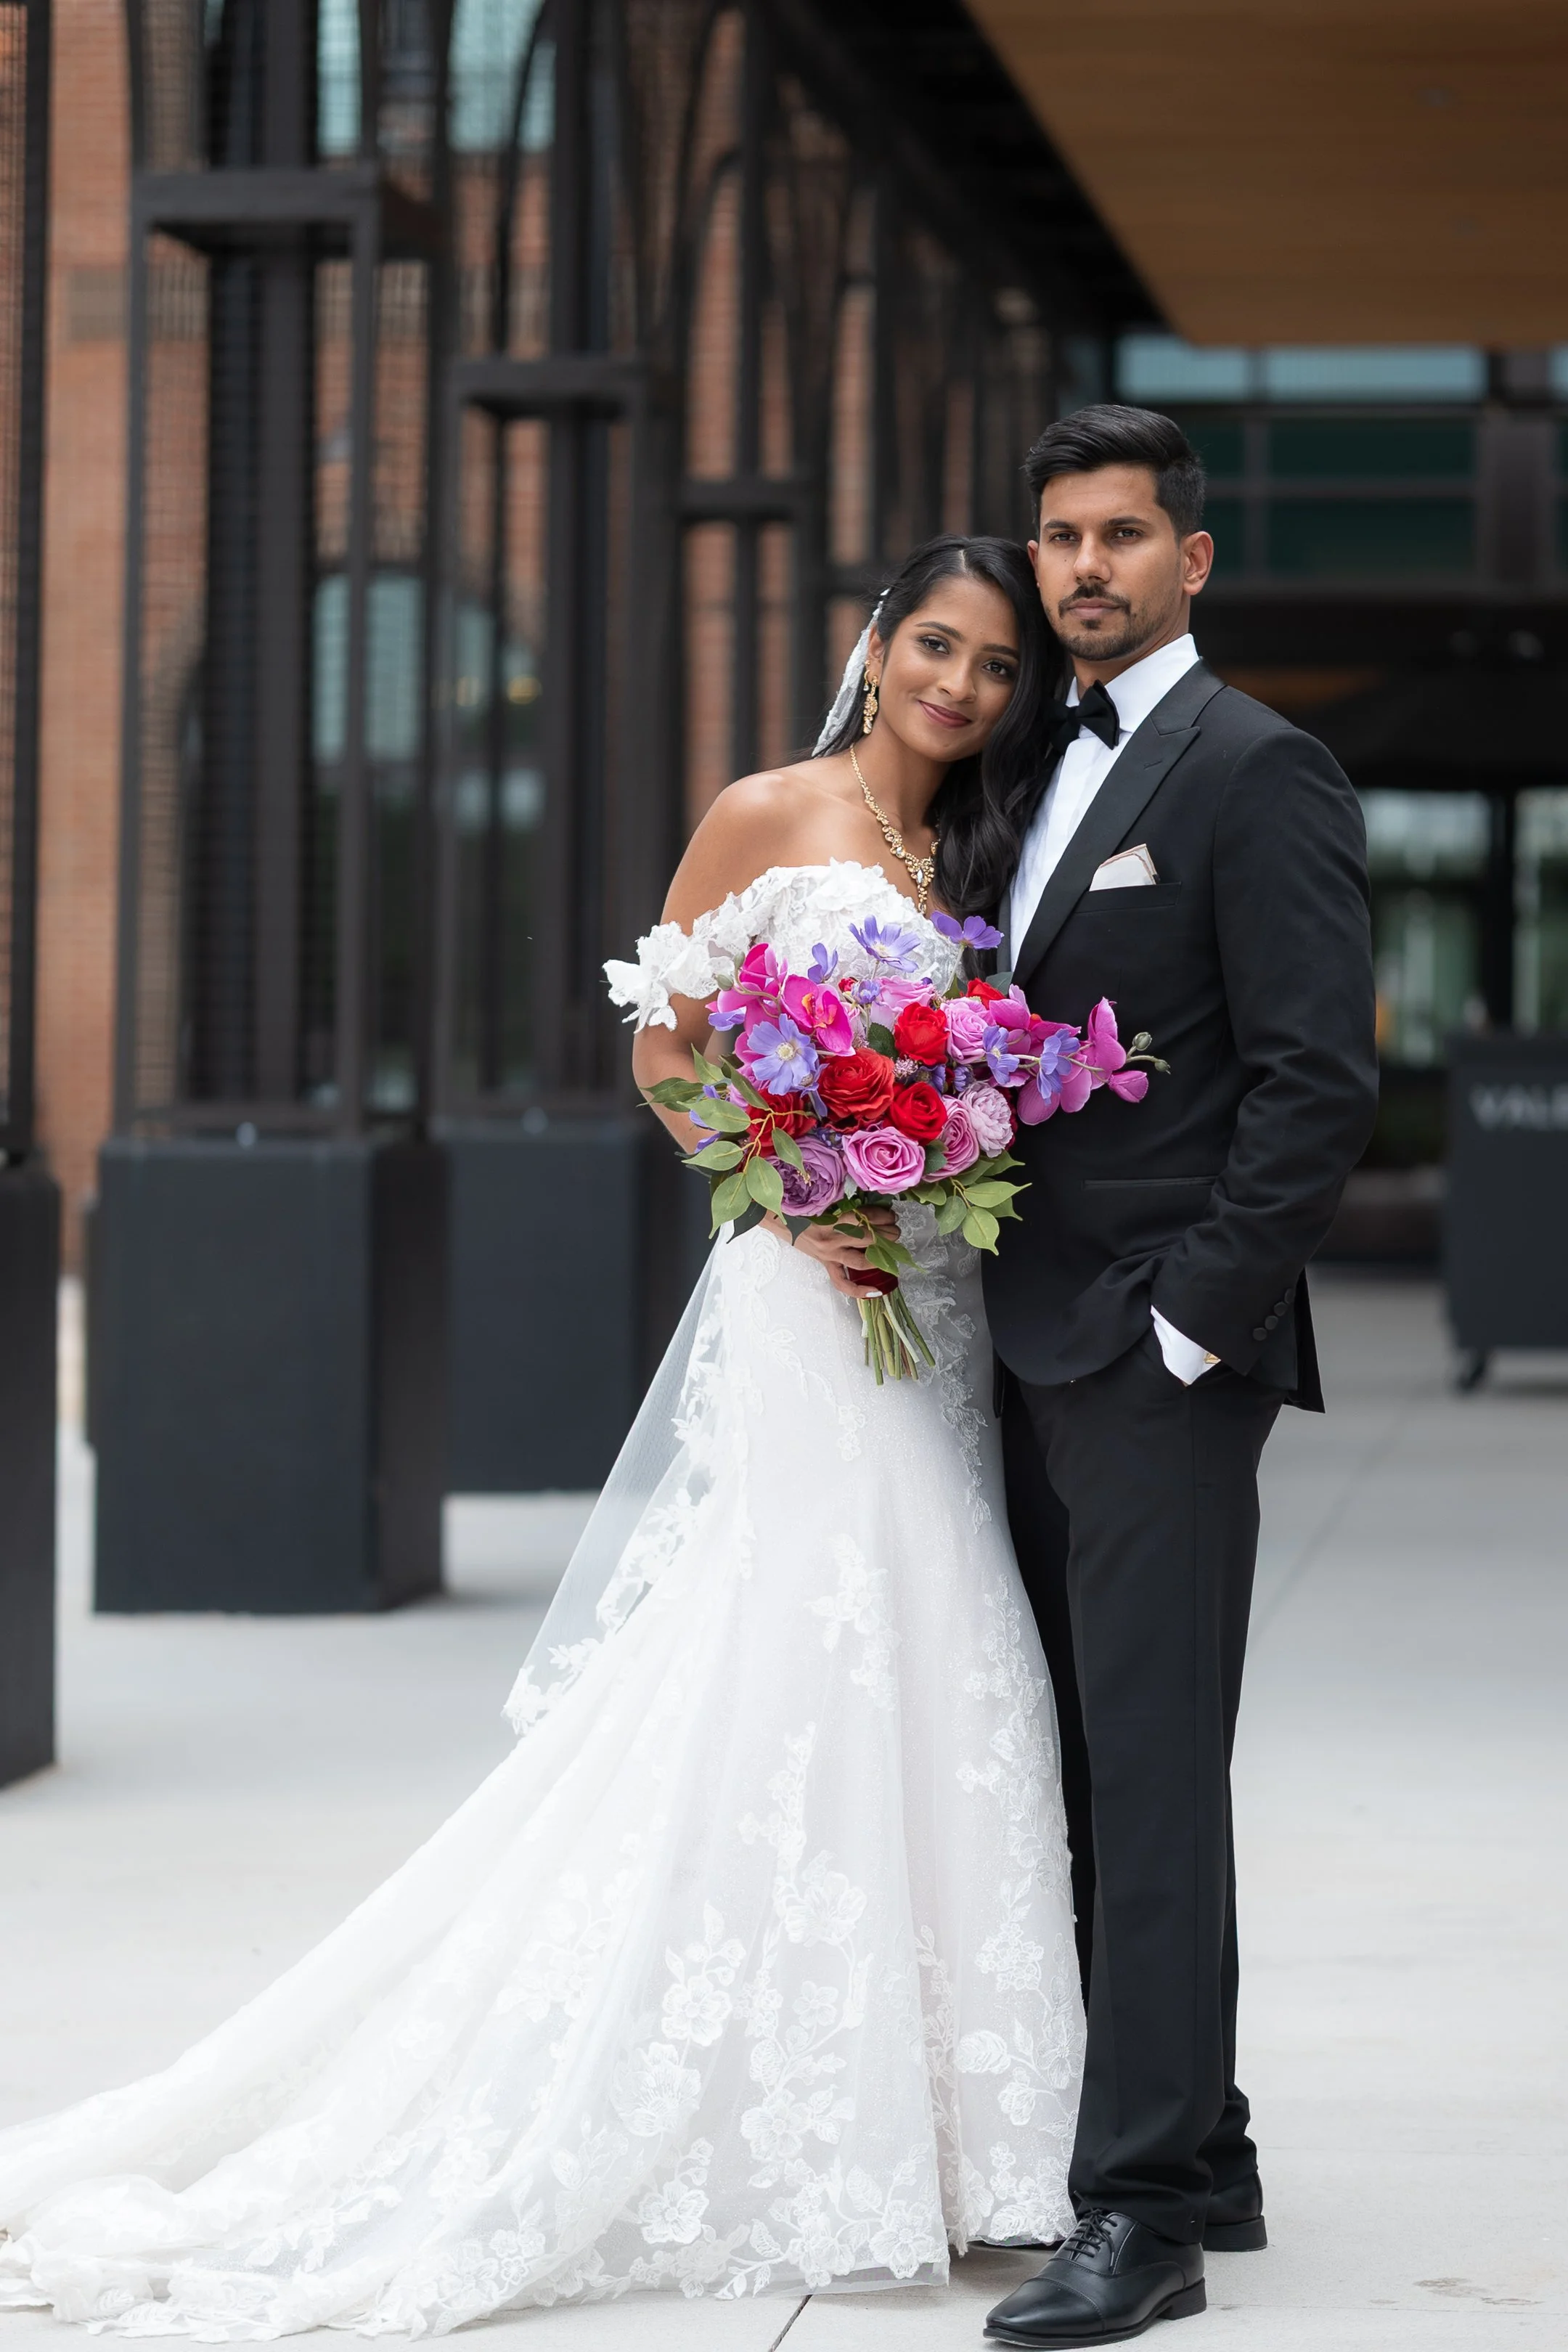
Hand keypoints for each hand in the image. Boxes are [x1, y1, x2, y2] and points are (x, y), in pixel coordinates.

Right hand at [764, 1205, 899, 1298]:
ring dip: (881, 1256)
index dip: (880, 1217)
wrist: (778, 1219)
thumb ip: (845, 1204)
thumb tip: (871, 1206)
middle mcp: (831, 1240)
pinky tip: (876, 1291)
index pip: (863, 1219)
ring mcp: (829, 1255)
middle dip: (887, 1234)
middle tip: (895, 1230)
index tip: (890, 1215)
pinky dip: (859, 1290)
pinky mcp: (826, 1265)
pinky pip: (842, 1283)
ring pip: (861, 1261)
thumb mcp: (823, 1201)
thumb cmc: (802, 1207)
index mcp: (830, 1220)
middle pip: (867, 1239)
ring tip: (891, 1248)